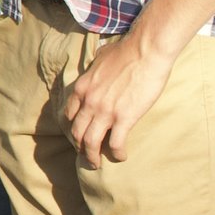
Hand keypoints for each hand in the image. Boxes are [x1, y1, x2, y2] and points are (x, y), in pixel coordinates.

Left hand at [65, 33, 178, 167]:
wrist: (145, 52)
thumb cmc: (126, 51)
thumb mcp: (101, 57)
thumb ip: (95, 67)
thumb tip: (98, 64)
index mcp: (82, 88)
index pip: (69, 114)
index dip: (72, 127)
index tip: (77, 135)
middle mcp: (89, 102)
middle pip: (77, 132)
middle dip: (79, 147)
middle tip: (85, 155)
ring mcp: (105, 112)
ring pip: (91, 143)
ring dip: (91, 157)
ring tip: (96, 164)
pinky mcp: (124, 118)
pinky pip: (115, 143)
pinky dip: (116, 154)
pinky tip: (121, 157)